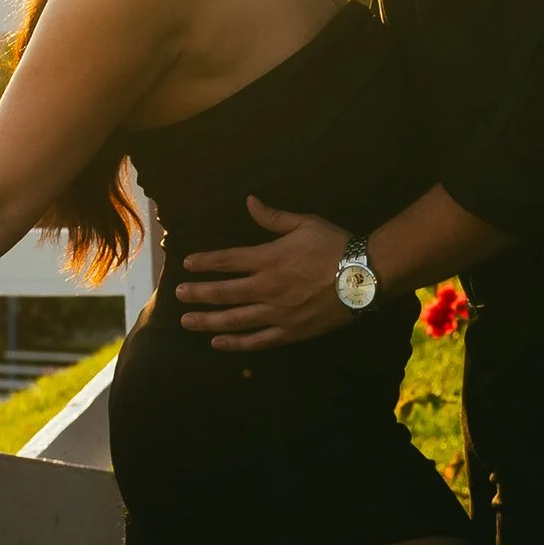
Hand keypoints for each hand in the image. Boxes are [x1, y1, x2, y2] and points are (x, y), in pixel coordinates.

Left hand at [175, 202, 351, 348]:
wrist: (365, 275)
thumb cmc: (335, 245)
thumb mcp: (305, 223)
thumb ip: (273, 217)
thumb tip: (249, 201)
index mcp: (269, 258)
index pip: (227, 260)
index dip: (205, 262)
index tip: (187, 264)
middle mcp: (267, 287)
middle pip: (224, 292)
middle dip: (198, 293)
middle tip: (178, 295)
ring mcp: (278, 312)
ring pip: (235, 319)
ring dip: (208, 320)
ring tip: (187, 321)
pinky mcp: (290, 331)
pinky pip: (258, 341)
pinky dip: (236, 343)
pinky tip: (218, 343)